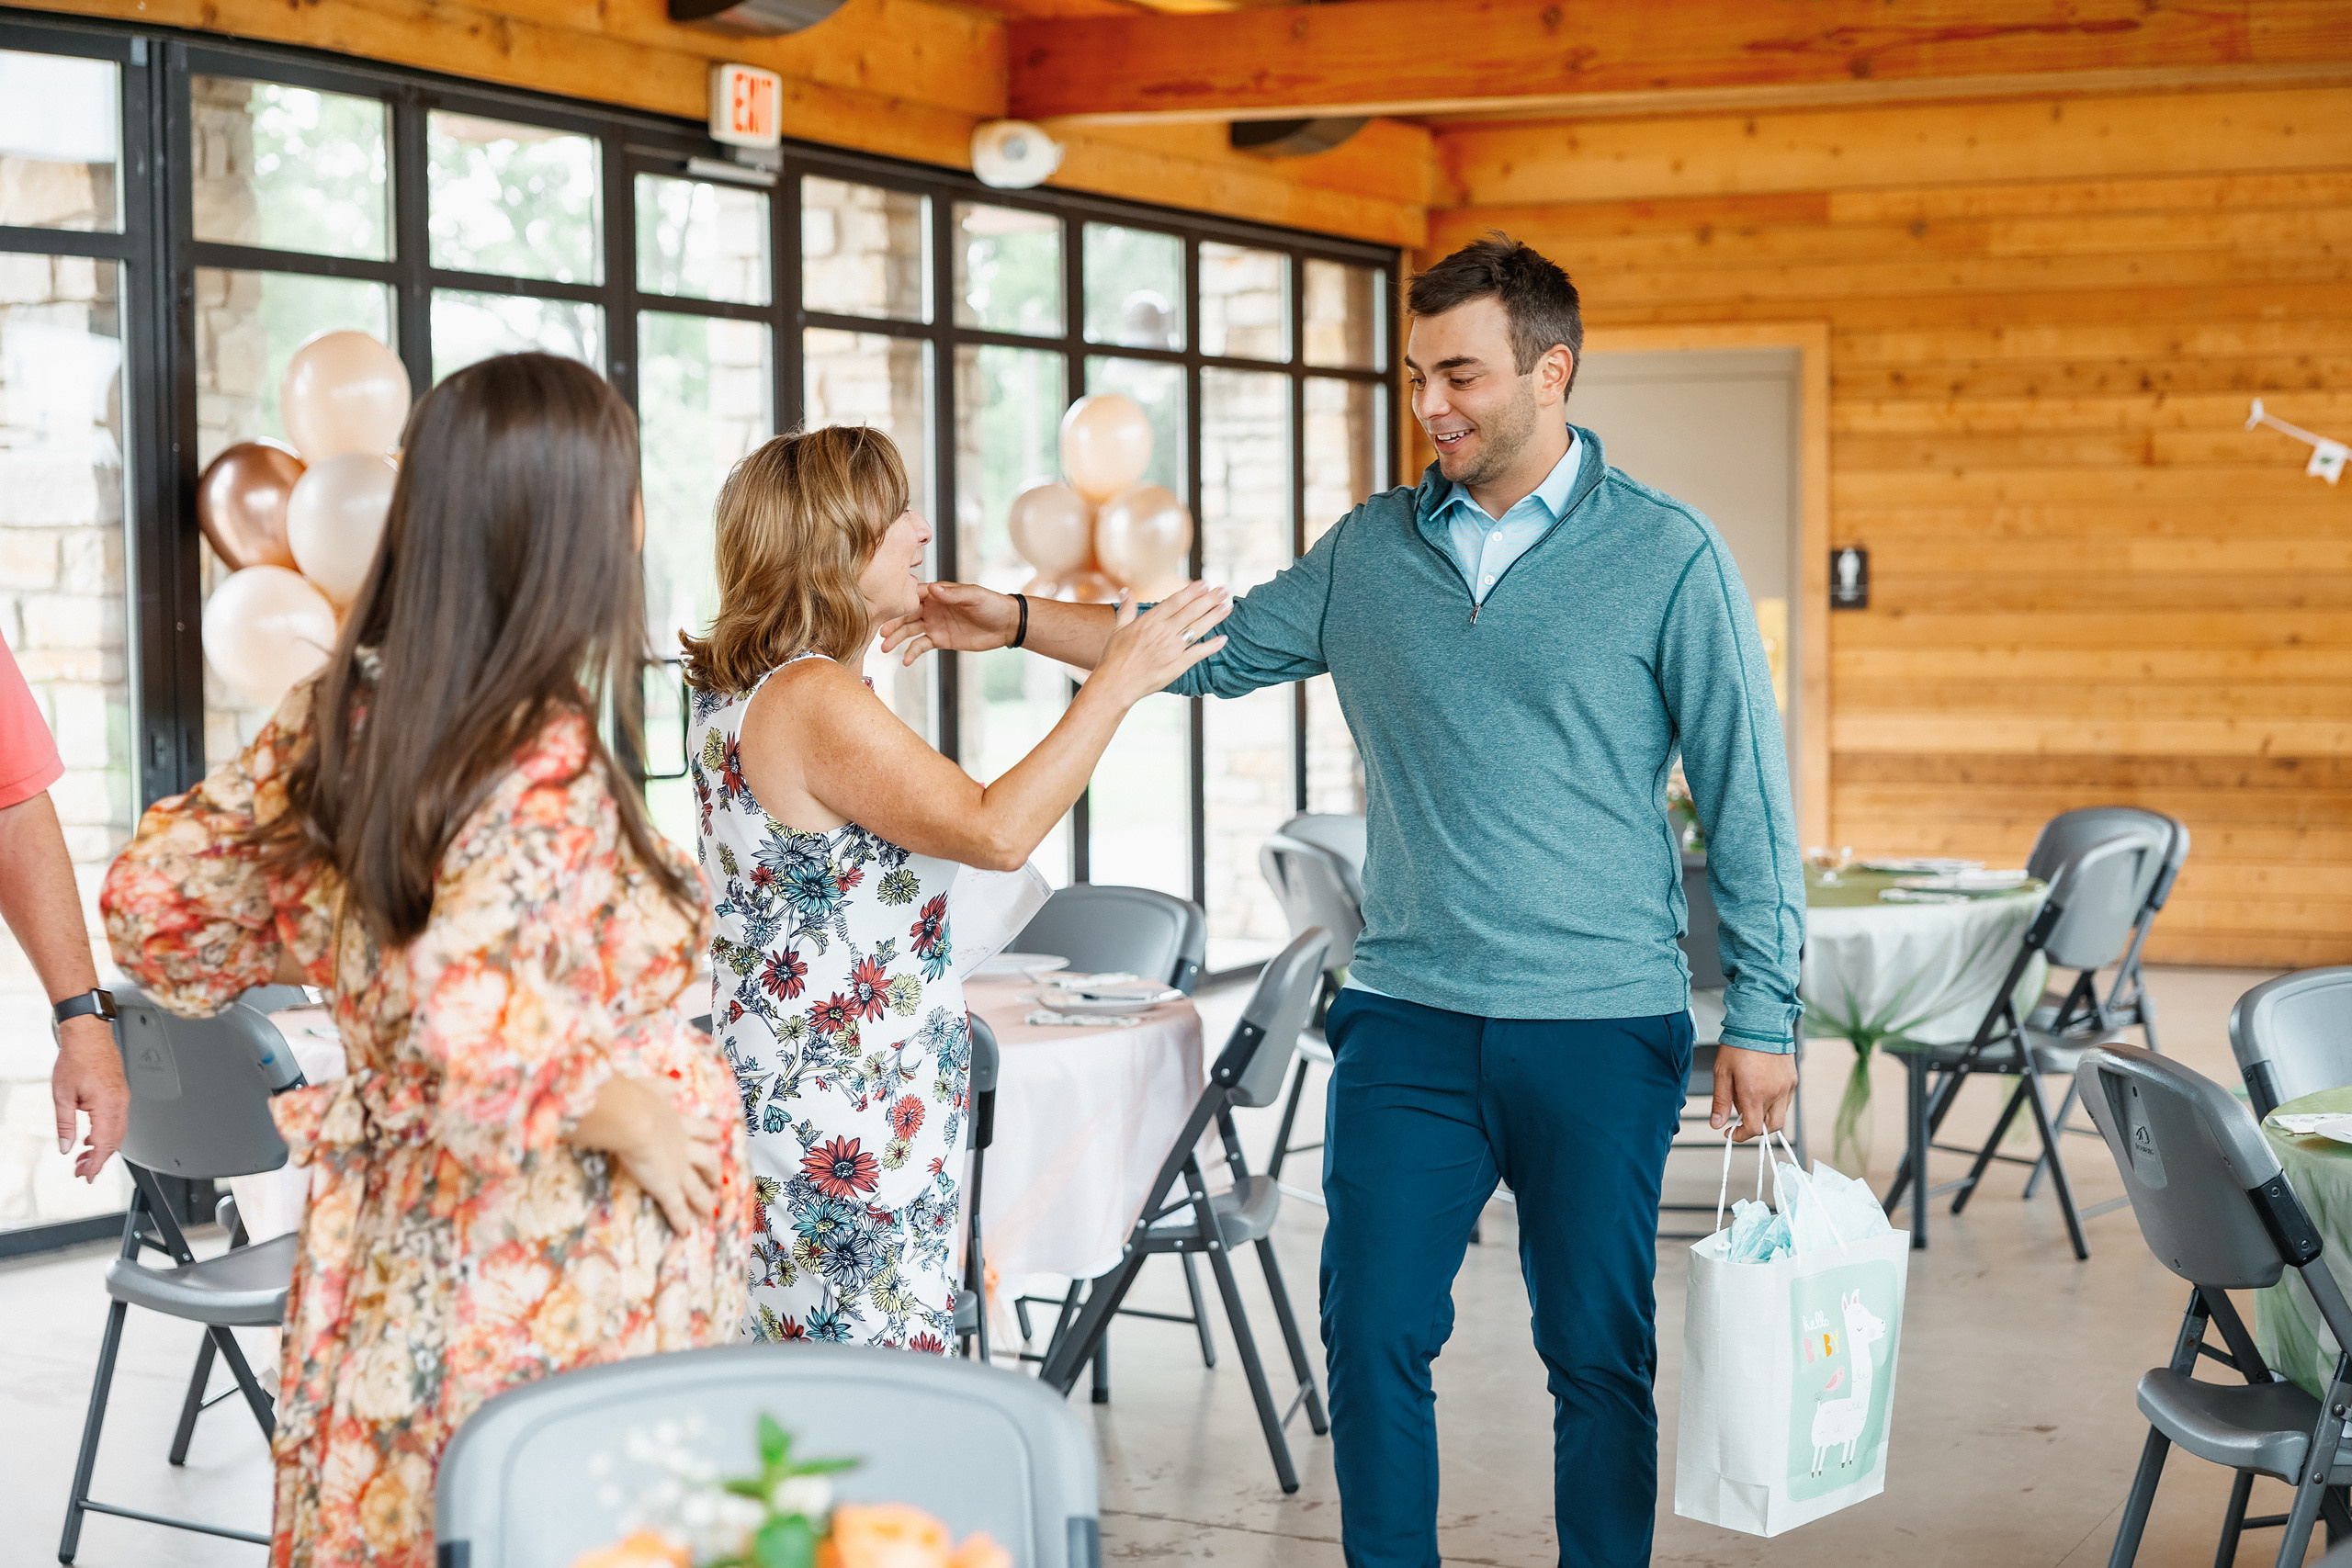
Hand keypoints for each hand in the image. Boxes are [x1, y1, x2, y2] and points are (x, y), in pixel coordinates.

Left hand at [52, 1015, 125, 1181]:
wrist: (89, 1036)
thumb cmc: (77, 1059)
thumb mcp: (62, 1096)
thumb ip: (65, 1125)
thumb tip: (67, 1146)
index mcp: (107, 1106)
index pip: (104, 1145)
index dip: (96, 1164)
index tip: (88, 1176)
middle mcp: (120, 1104)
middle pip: (115, 1142)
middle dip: (98, 1160)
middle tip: (81, 1170)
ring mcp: (123, 1099)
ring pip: (118, 1133)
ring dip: (102, 1148)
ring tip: (83, 1156)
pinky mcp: (121, 1094)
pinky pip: (118, 1121)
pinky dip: (107, 1134)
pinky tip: (91, 1136)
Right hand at [570, 1075, 723, 1234]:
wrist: (630, 1117)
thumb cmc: (634, 1098)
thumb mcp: (651, 1086)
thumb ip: (662, 1087)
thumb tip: (674, 1083)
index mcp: (680, 1122)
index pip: (703, 1130)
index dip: (711, 1135)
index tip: (717, 1138)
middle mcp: (684, 1147)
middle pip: (708, 1161)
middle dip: (713, 1172)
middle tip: (717, 1181)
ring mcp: (677, 1170)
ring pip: (698, 1189)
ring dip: (704, 1201)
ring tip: (710, 1212)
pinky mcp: (666, 1188)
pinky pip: (677, 1209)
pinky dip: (682, 1222)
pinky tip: (687, 1233)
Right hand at [877, 582, 1020, 666]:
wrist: (1005, 625)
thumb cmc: (991, 604)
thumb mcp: (974, 597)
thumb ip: (954, 595)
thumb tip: (934, 589)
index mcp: (938, 593)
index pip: (914, 594)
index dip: (900, 600)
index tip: (887, 606)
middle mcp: (932, 608)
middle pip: (907, 614)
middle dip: (893, 623)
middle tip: (881, 633)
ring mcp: (934, 624)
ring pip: (910, 631)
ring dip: (897, 638)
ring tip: (885, 648)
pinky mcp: (940, 640)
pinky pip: (921, 646)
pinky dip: (912, 652)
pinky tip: (906, 661)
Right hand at [1089, 583, 1231, 705]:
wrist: (1116, 683)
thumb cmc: (1114, 657)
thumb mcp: (1118, 629)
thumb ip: (1126, 609)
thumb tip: (1125, 591)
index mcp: (1150, 621)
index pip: (1175, 601)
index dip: (1191, 592)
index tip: (1205, 583)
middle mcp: (1163, 632)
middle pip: (1191, 612)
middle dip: (1209, 599)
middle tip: (1223, 590)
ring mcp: (1171, 649)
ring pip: (1197, 629)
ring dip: (1214, 617)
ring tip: (1227, 607)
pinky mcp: (1177, 665)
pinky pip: (1198, 653)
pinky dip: (1211, 646)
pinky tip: (1223, 639)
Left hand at [1711, 1043, 1797, 1143]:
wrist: (1761, 1022)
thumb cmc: (1740, 1044)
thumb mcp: (1722, 1073)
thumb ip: (1721, 1101)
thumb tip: (1717, 1124)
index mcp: (1755, 1093)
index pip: (1754, 1128)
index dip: (1741, 1136)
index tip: (1731, 1133)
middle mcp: (1775, 1093)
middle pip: (1772, 1127)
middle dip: (1756, 1129)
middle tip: (1741, 1119)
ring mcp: (1787, 1087)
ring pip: (1780, 1115)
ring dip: (1766, 1116)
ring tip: (1750, 1097)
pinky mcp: (1793, 1079)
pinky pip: (1786, 1101)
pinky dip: (1775, 1103)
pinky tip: (1762, 1089)